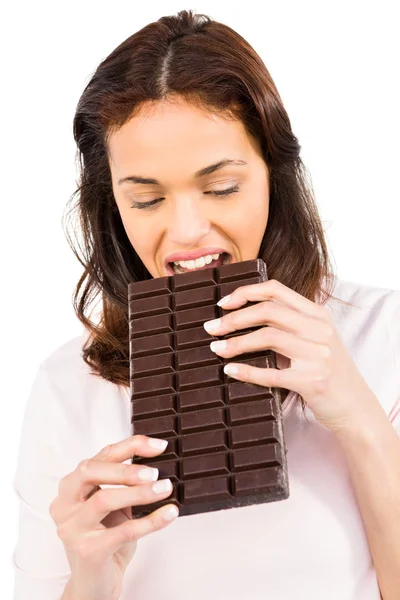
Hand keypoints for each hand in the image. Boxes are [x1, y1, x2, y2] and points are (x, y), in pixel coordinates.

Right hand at [50, 435, 178, 599]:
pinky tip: (169, 514)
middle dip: (125, 468)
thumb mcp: (114, 504)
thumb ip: (124, 482)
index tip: (160, 446)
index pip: (101, 455)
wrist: (96, 583)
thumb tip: (155, 458)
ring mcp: (72, 528)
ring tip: (165, 489)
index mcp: (71, 486)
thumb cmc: (106, 537)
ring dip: (139, 493)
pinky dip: (151, 521)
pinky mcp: (87, 551)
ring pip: (104, 499)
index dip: (131, 446)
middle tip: (154, 472)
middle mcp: (65, 504)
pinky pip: (123, 532)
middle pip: (90, 470)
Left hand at [204, 279, 377, 431]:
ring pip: (267, 337)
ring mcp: (318, 355)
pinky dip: (246, 371)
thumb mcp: (316, 339)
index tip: (223, 303)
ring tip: (216, 349)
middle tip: (211, 329)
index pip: (276, 290)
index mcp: (318, 314)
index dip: (245, 292)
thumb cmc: (329, 372)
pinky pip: (271, 373)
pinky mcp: (313, 381)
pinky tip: (230, 370)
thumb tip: (243, 315)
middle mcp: (320, 329)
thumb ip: (290, 324)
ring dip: (235, 343)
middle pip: (268, 311)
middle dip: (233, 318)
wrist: (356, 408)